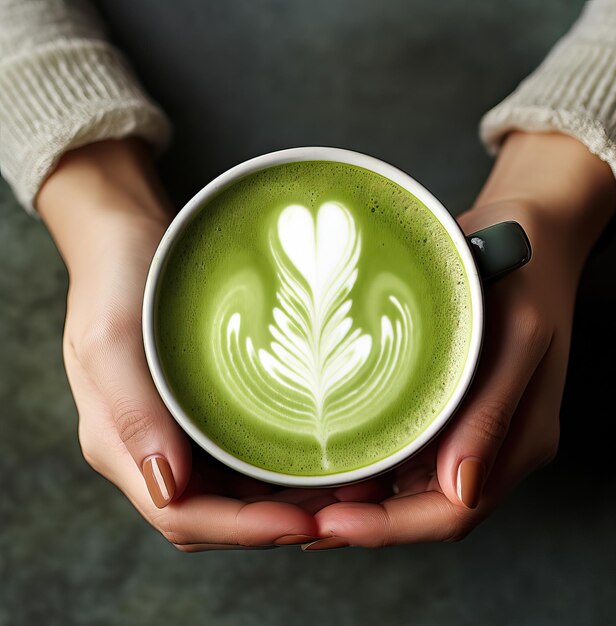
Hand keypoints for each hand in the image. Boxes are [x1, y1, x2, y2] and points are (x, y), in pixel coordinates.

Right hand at [37, 139, 318, 550]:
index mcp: (121, 446)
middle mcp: (151, 450)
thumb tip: (168, 489)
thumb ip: (131, 416)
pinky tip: (319, 457)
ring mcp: (179, 433)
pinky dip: (282, 470)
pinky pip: (244, 458)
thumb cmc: (116, 282)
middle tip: (339, 513)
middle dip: (274, 524)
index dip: (242, 530)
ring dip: (287, 503)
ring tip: (342, 494)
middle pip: (215, 516)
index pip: (181, 516)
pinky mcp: (202, 413)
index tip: (301, 524)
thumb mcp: (111, 341)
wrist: (127, 238)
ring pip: (235, 494)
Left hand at [307, 132, 615, 548]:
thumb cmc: (525, 274)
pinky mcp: (443, 404)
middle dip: (357, 521)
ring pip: (404, 485)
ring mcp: (464, 427)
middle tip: (292, 517)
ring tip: (294, 496)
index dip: (388, 527)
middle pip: (419, 508)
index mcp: (516, 442)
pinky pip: (399, 447)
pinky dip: (361, 460)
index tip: (329, 525)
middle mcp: (488, 446)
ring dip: (352, 497)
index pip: (451, 513)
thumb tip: (458, 490)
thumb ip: (492, 413)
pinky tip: (321, 452)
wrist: (526, 233)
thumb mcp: (518, 337)